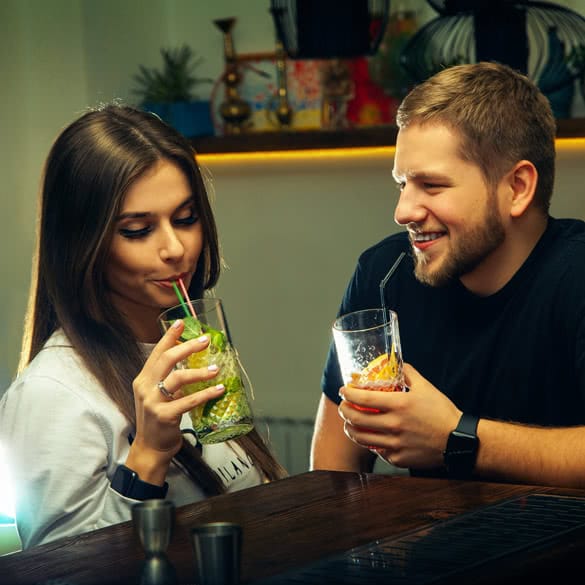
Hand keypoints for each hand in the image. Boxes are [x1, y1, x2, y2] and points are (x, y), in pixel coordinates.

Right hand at [128, 319, 223, 479]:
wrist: (151, 447)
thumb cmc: (158, 419)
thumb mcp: (158, 394)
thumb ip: (168, 378)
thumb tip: (191, 359)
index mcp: (143, 379)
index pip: (156, 352)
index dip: (169, 336)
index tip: (181, 323)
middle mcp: (145, 387)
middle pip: (167, 359)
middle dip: (188, 347)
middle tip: (205, 341)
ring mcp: (153, 401)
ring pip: (177, 378)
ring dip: (200, 372)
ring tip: (216, 368)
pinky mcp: (164, 416)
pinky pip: (188, 401)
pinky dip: (206, 393)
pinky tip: (219, 389)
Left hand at [337, 363, 460, 468]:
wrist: (458, 440)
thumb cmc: (442, 412)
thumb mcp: (425, 387)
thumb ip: (407, 373)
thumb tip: (395, 363)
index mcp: (399, 405)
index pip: (363, 399)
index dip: (348, 394)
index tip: (343, 390)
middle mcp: (394, 425)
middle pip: (356, 419)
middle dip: (344, 410)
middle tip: (343, 406)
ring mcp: (395, 444)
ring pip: (361, 438)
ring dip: (350, 429)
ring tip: (349, 423)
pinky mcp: (398, 459)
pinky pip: (376, 451)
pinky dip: (370, 443)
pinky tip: (370, 437)